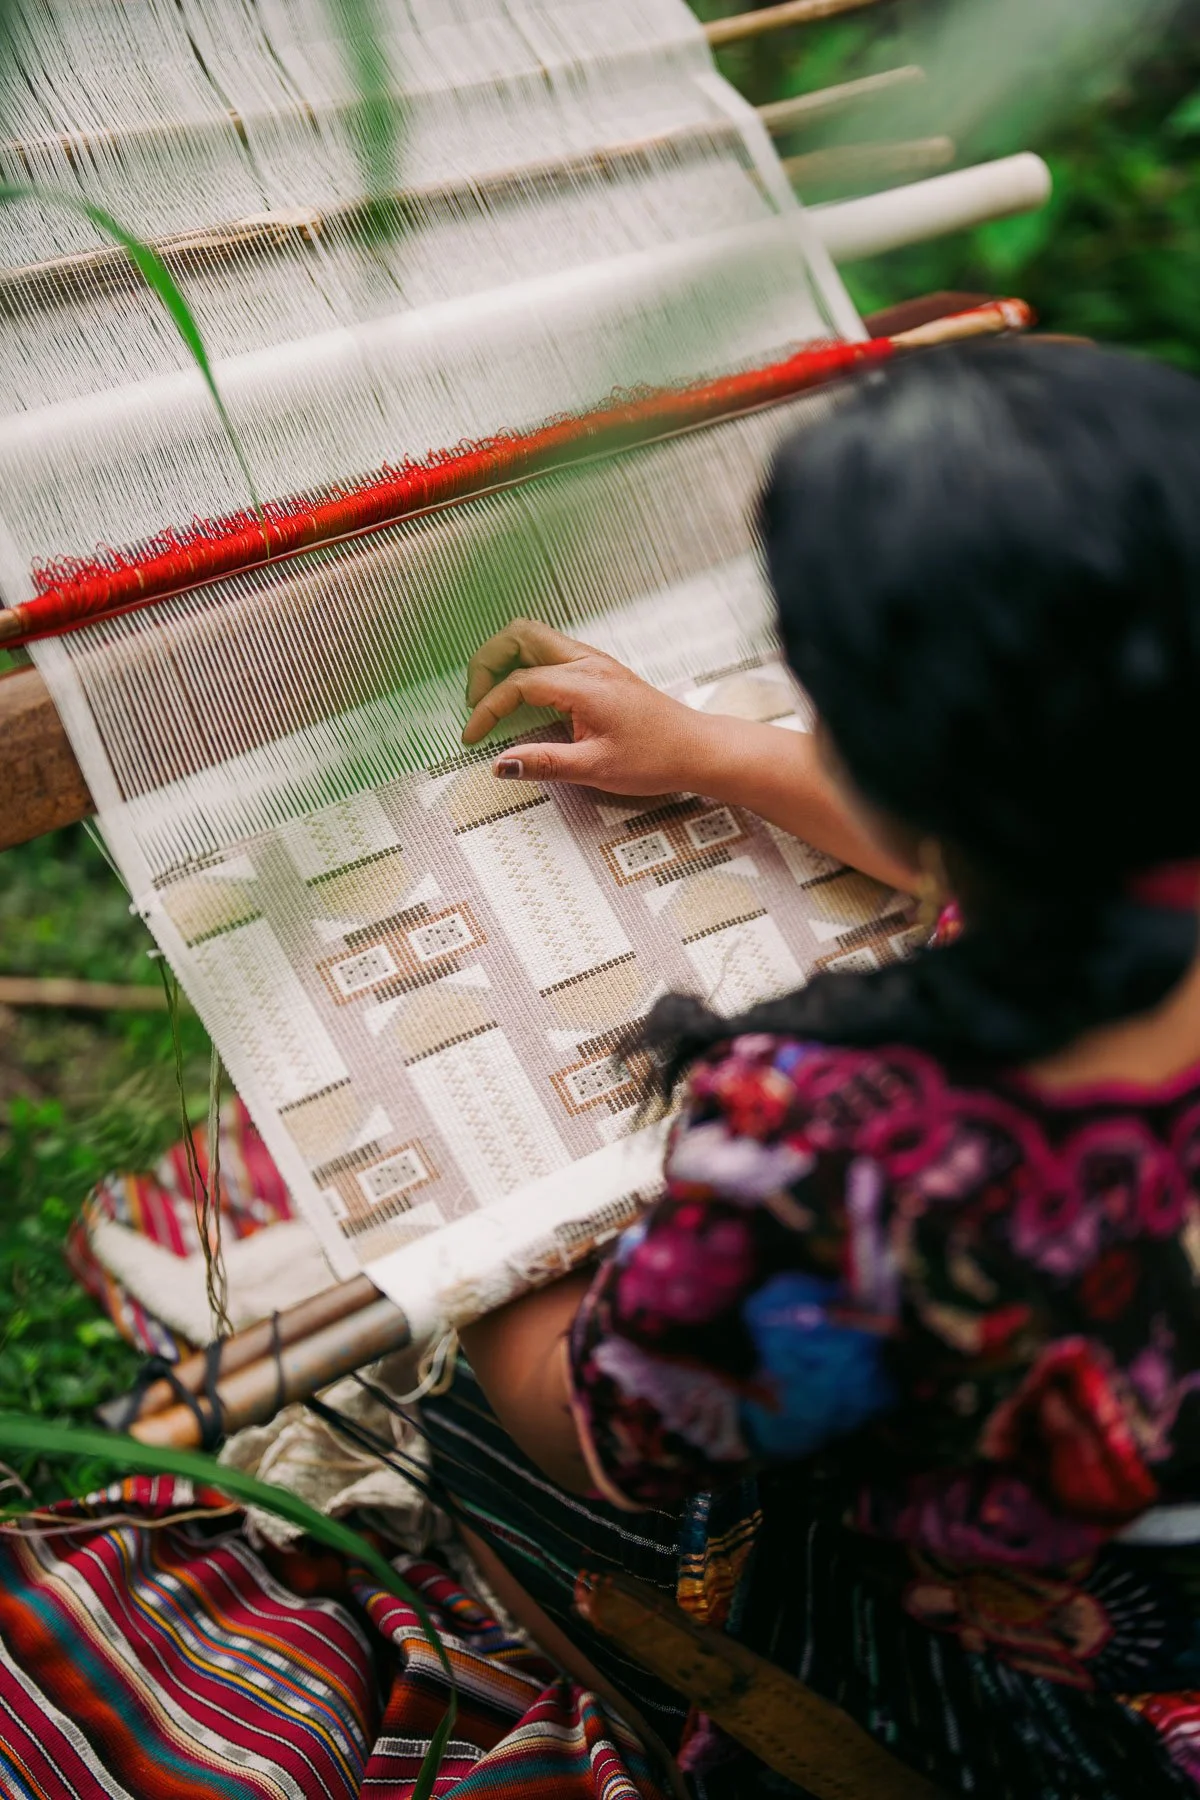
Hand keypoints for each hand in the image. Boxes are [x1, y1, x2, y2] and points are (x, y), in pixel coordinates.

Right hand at [462, 618, 714, 795]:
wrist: (696, 748)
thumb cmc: (656, 758)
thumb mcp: (597, 768)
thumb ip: (545, 763)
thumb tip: (500, 765)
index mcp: (584, 684)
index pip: (518, 683)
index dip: (487, 709)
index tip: (472, 737)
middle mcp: (587, 663)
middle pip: (519, 635)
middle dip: (486, 663)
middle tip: (475, 702)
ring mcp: (594, 662)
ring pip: (534, 638)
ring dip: (505, 661)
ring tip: (492, 699)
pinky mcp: (598, 669)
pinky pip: (550, 652)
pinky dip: (525, 665)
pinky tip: (522, 698)